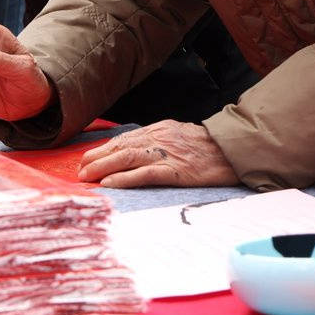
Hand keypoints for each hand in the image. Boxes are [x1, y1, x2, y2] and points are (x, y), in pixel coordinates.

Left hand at [78, 120, 236, 187]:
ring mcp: (168, 154)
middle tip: (79, 169)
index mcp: (160, 130)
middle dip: (97, 158)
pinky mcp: (176, 171)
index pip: (125, 138)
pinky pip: (145, 175)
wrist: (234, 150)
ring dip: (103, 167)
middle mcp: (160, 139)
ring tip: (86, 176)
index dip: (104, 149)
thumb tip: (137, 150)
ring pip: (127, 158)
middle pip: (121, 146)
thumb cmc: (209, 147)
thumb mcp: (181, 136)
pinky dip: (124, 179)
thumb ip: (160, 141)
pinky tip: (109, 184)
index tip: (88, 158)